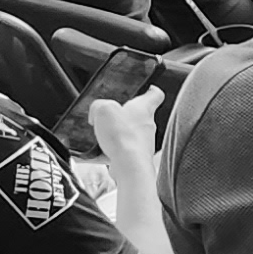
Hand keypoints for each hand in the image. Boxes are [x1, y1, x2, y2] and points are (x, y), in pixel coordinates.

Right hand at [81, 91, 160, 212]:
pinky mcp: (135, 156)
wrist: (129, 165)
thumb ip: (99, 105)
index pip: (155, 95)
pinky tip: (97, 151)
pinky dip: (109, 150)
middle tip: (110, 114)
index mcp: (144, 108)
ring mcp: (142, 142)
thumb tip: (97, 112)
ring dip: (116, 133)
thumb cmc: (124, 136)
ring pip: (129, 133)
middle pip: (139, 115)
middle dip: (124, 114)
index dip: (151, 90)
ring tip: (101, 133)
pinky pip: (120, 150)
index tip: (150, 88)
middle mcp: (147, 125)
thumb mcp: (103, 109)